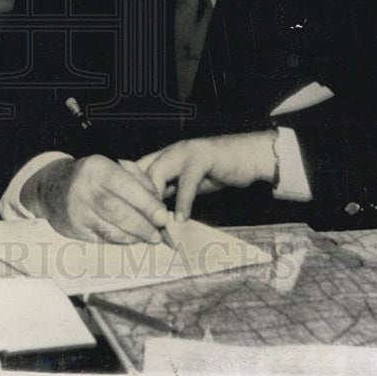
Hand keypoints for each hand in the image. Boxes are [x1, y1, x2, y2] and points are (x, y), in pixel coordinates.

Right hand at [20, 154, 170, 243]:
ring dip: (134, 236)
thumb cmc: (93, 176)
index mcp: (96, 168)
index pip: (125, 187)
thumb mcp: (114, 166)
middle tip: (159, 233)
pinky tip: (132, 238)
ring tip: (149, 237)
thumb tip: (159, 205)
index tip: (163, 217)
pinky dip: (121, 241)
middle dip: (143, 225)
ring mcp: (76, 211)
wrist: (53, 187)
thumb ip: (139, 180)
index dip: (147, 204)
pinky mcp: (73, 229)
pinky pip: (103, 239)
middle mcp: (83, 189)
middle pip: (117, 212)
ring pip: (111, 229)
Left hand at [136, 131, 278, 222]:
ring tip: (156, 223)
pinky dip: (183, 201)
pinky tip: (181, 219)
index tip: (128, 217)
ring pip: (158, 172)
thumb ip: (169, 192)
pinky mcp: (202, 156)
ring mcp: (185, 151)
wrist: (248, 155)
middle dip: (136, 198)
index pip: (135, 171)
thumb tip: (154, 215)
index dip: (128, 192)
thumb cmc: (217, 169)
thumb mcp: (186, 182)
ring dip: (155, 200)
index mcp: (163, 156)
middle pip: (141, 171)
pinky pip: (187, 180)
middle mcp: (169, 151)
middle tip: (139, 225)